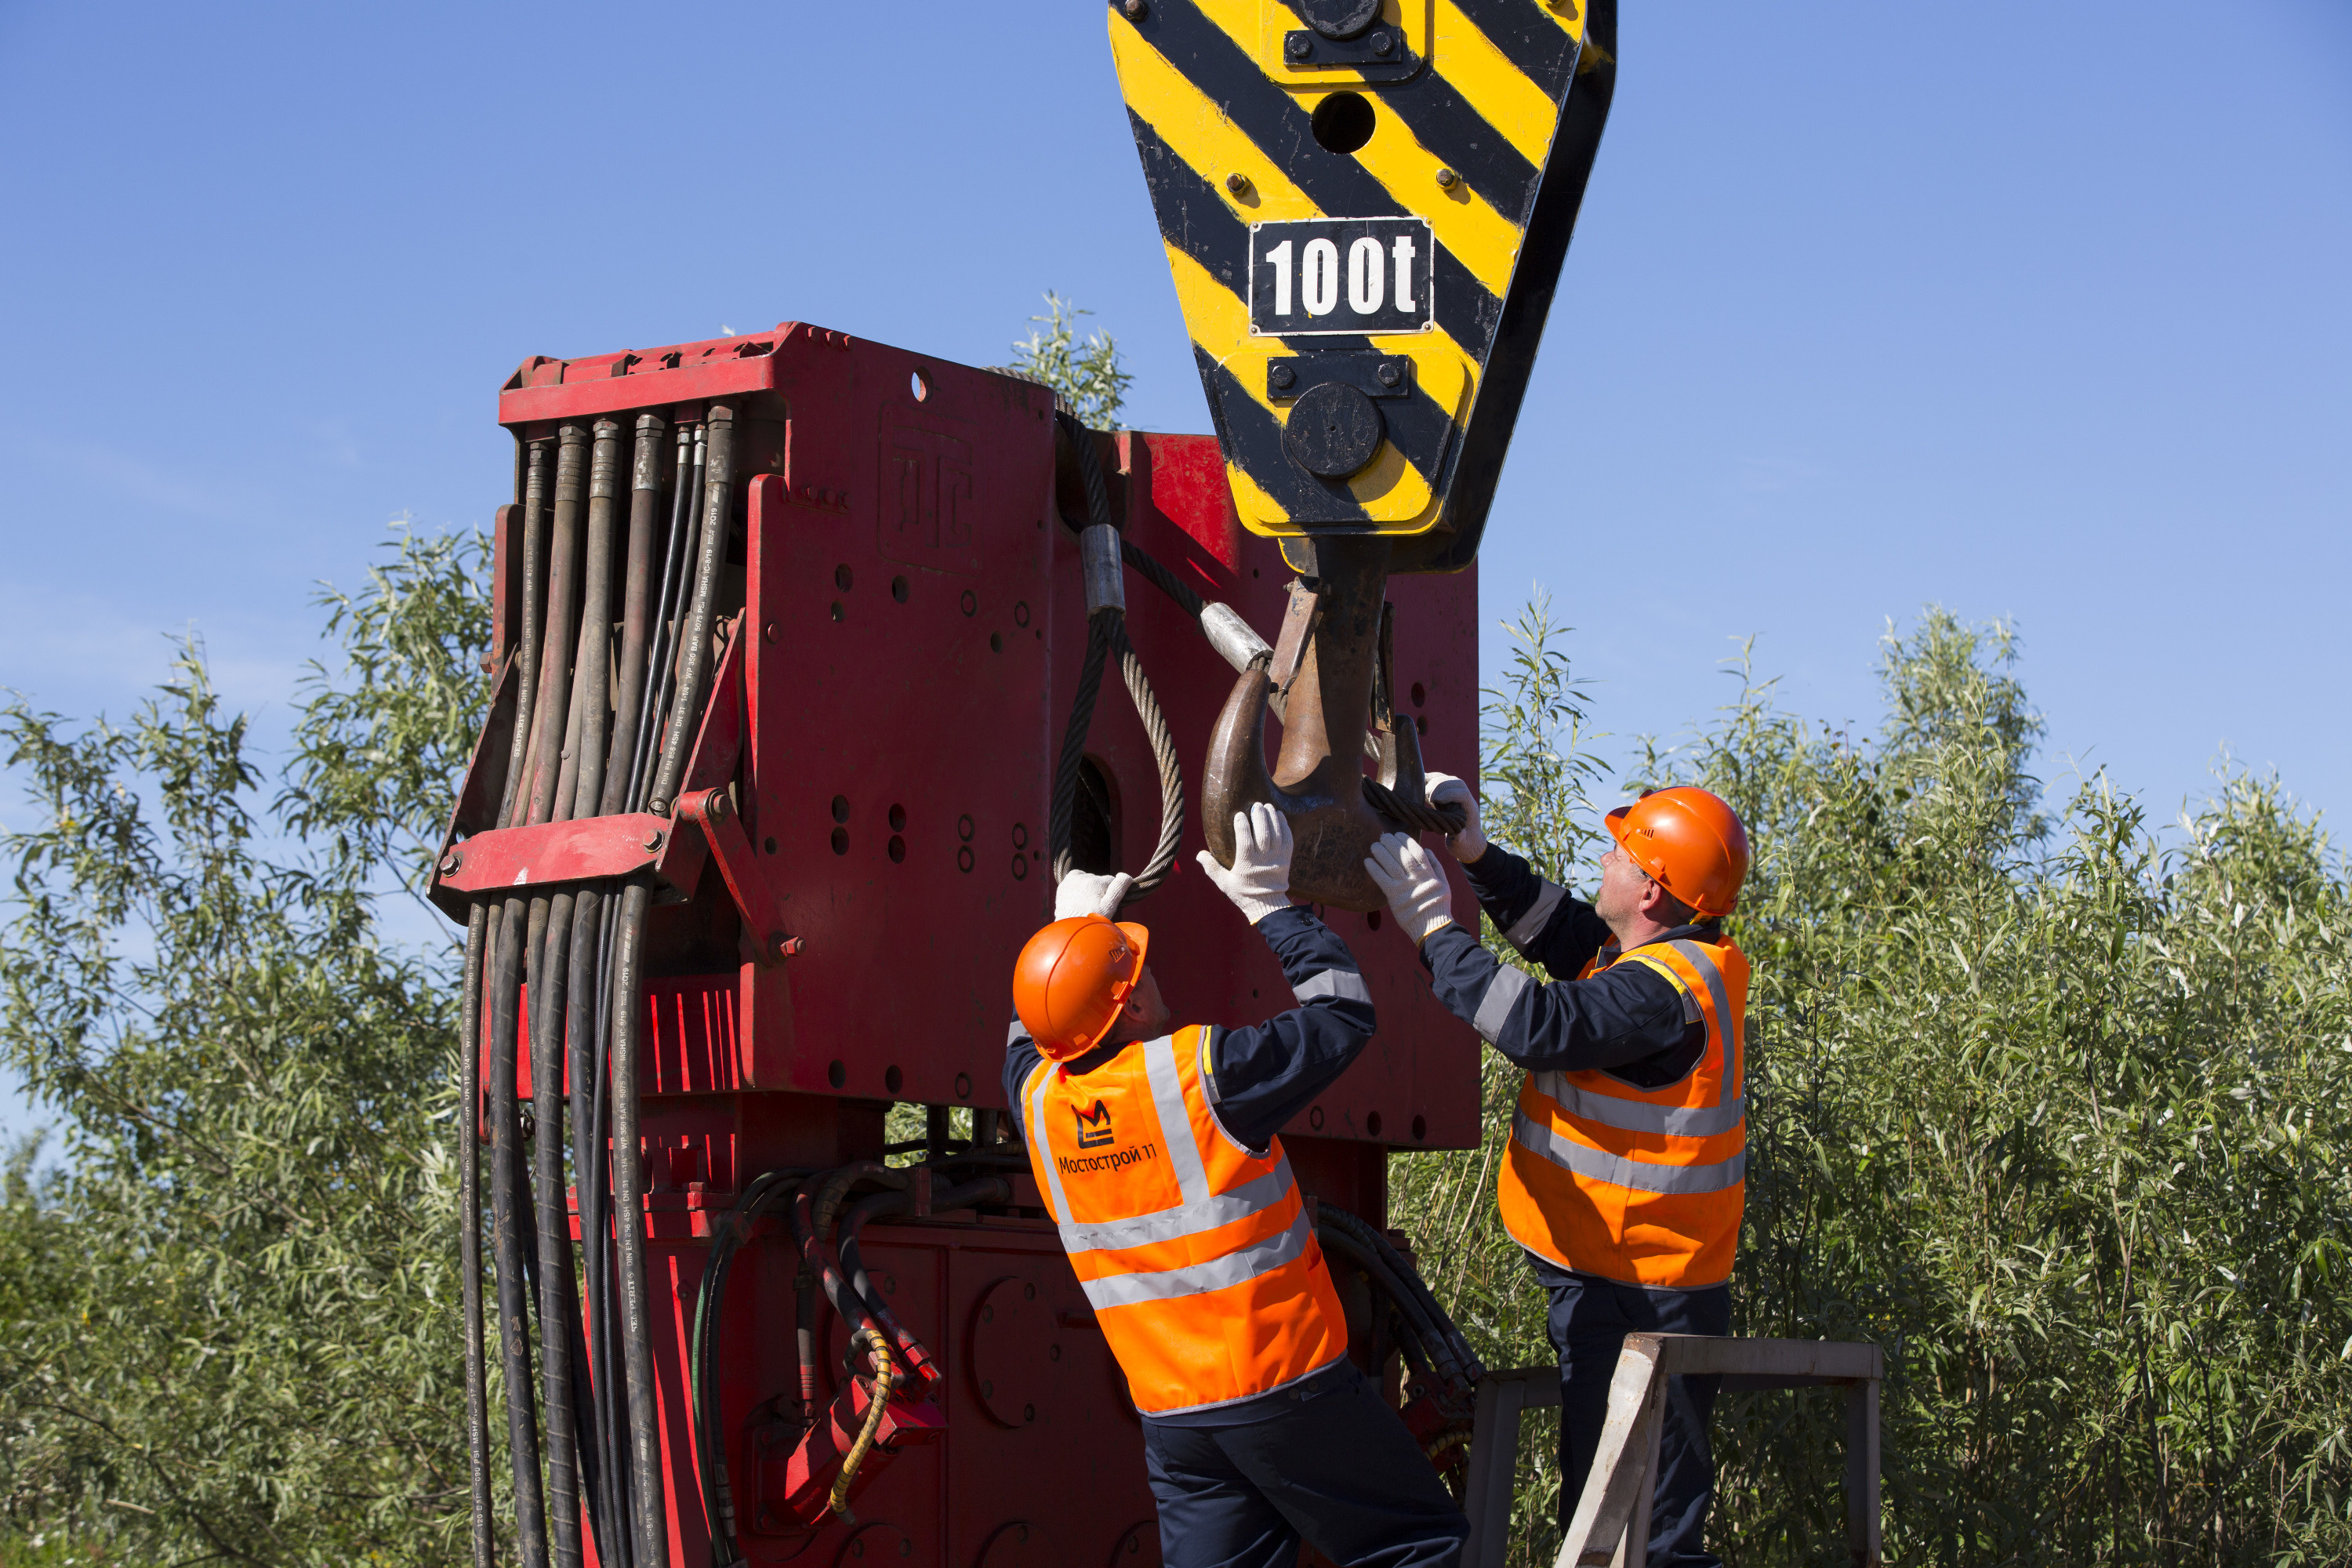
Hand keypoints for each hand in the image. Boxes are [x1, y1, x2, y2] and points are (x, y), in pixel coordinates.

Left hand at [1053, 869, 1134, 920]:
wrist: (1069, 928)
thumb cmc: (1091, 919)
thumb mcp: (1109, 906)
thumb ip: (1119, 888)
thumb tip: (1126, 875)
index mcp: (1096, 882)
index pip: (1112, 881)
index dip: (1111, 893)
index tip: (1106, 903)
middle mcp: (1084, 878)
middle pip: (1099, 880)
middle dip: (1100, 890)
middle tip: (1095, 905)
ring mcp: (1072, 880)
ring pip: (1088, 878)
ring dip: (1090, 887)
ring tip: (1086, 903)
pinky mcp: (1063, 885)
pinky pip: (1075, 877)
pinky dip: (1079, 883)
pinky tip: (1079, 895)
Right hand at [1194, 803, 1293, 924]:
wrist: (1268, 905)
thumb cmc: (1243, 894)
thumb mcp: (1224, 883)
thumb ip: (1212, 868)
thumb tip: (1199, 854)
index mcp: (1247, 864)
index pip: (1245, 840)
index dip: (1242, 826)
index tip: (1239, 815)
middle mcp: (1264, 859)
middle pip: (1263, 834)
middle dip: (1260, 817)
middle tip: (1256, 805)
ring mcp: (1277, 858)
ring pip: (1276, 833)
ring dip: (1272, 817)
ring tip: (1267, 806)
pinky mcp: (1286, 859)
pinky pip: (1288, 838)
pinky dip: (1284, 825)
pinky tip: (1279, 815)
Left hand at [1365, 832, 1453, 945]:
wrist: (1432, 926)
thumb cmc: (1438, 905)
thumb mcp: (1444, 884)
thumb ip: (1436, 866)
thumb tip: (1428, 849)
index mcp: (1429, 873)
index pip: (1417, 851)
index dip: (1406, 840)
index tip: (1398, 834)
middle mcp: (1416, 877)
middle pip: (1402, 855)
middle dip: (1392, 843)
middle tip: (1383, 836)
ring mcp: (1405, 886)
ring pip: (1391, 865)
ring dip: (1381, 853)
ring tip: (1374, 845)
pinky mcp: (1394, 896)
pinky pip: (1382, 879)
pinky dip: (1374, 869)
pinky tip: (1367, 861)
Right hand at [1425, 772, 1486, 863]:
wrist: (1467, 842)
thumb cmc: (1464, 845)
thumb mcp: (1462, 845)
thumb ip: (1460, 839)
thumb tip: (1458, 833)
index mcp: (1470, 809)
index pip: (1463, 793)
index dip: (1449, 793)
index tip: (1435, 800)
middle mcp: (1465, 798)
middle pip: (1454, 782)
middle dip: (1439, 785)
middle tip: (1427, 797)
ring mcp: (1456, 795)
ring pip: (1447, 779)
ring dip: (1434, 782)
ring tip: (1423, 793)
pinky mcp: (1447, 795)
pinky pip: (1440, 781)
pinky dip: (1430, 780)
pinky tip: (1420, 784)